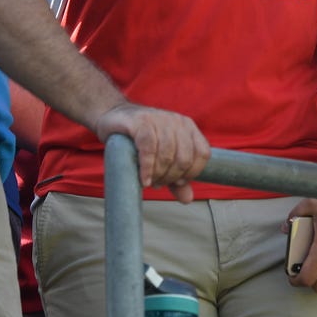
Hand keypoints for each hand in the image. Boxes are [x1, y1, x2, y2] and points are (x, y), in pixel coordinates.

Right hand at [94, 103, 210, 202]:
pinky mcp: (141, 122)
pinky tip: (143, 179)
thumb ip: (176, 177)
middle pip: (184, 158)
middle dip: (171, 177)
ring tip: (150, 181)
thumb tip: (188, 199)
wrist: (114, 117)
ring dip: (158, 175)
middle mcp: (177, 122)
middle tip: (158, 183)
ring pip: (167, 155)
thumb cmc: (139, 139)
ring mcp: (160, 119)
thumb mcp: (162, 157)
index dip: (192, 173)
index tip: (178, 182)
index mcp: (188, 127)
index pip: (203, 154)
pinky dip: (147, 168)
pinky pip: (148, 149)